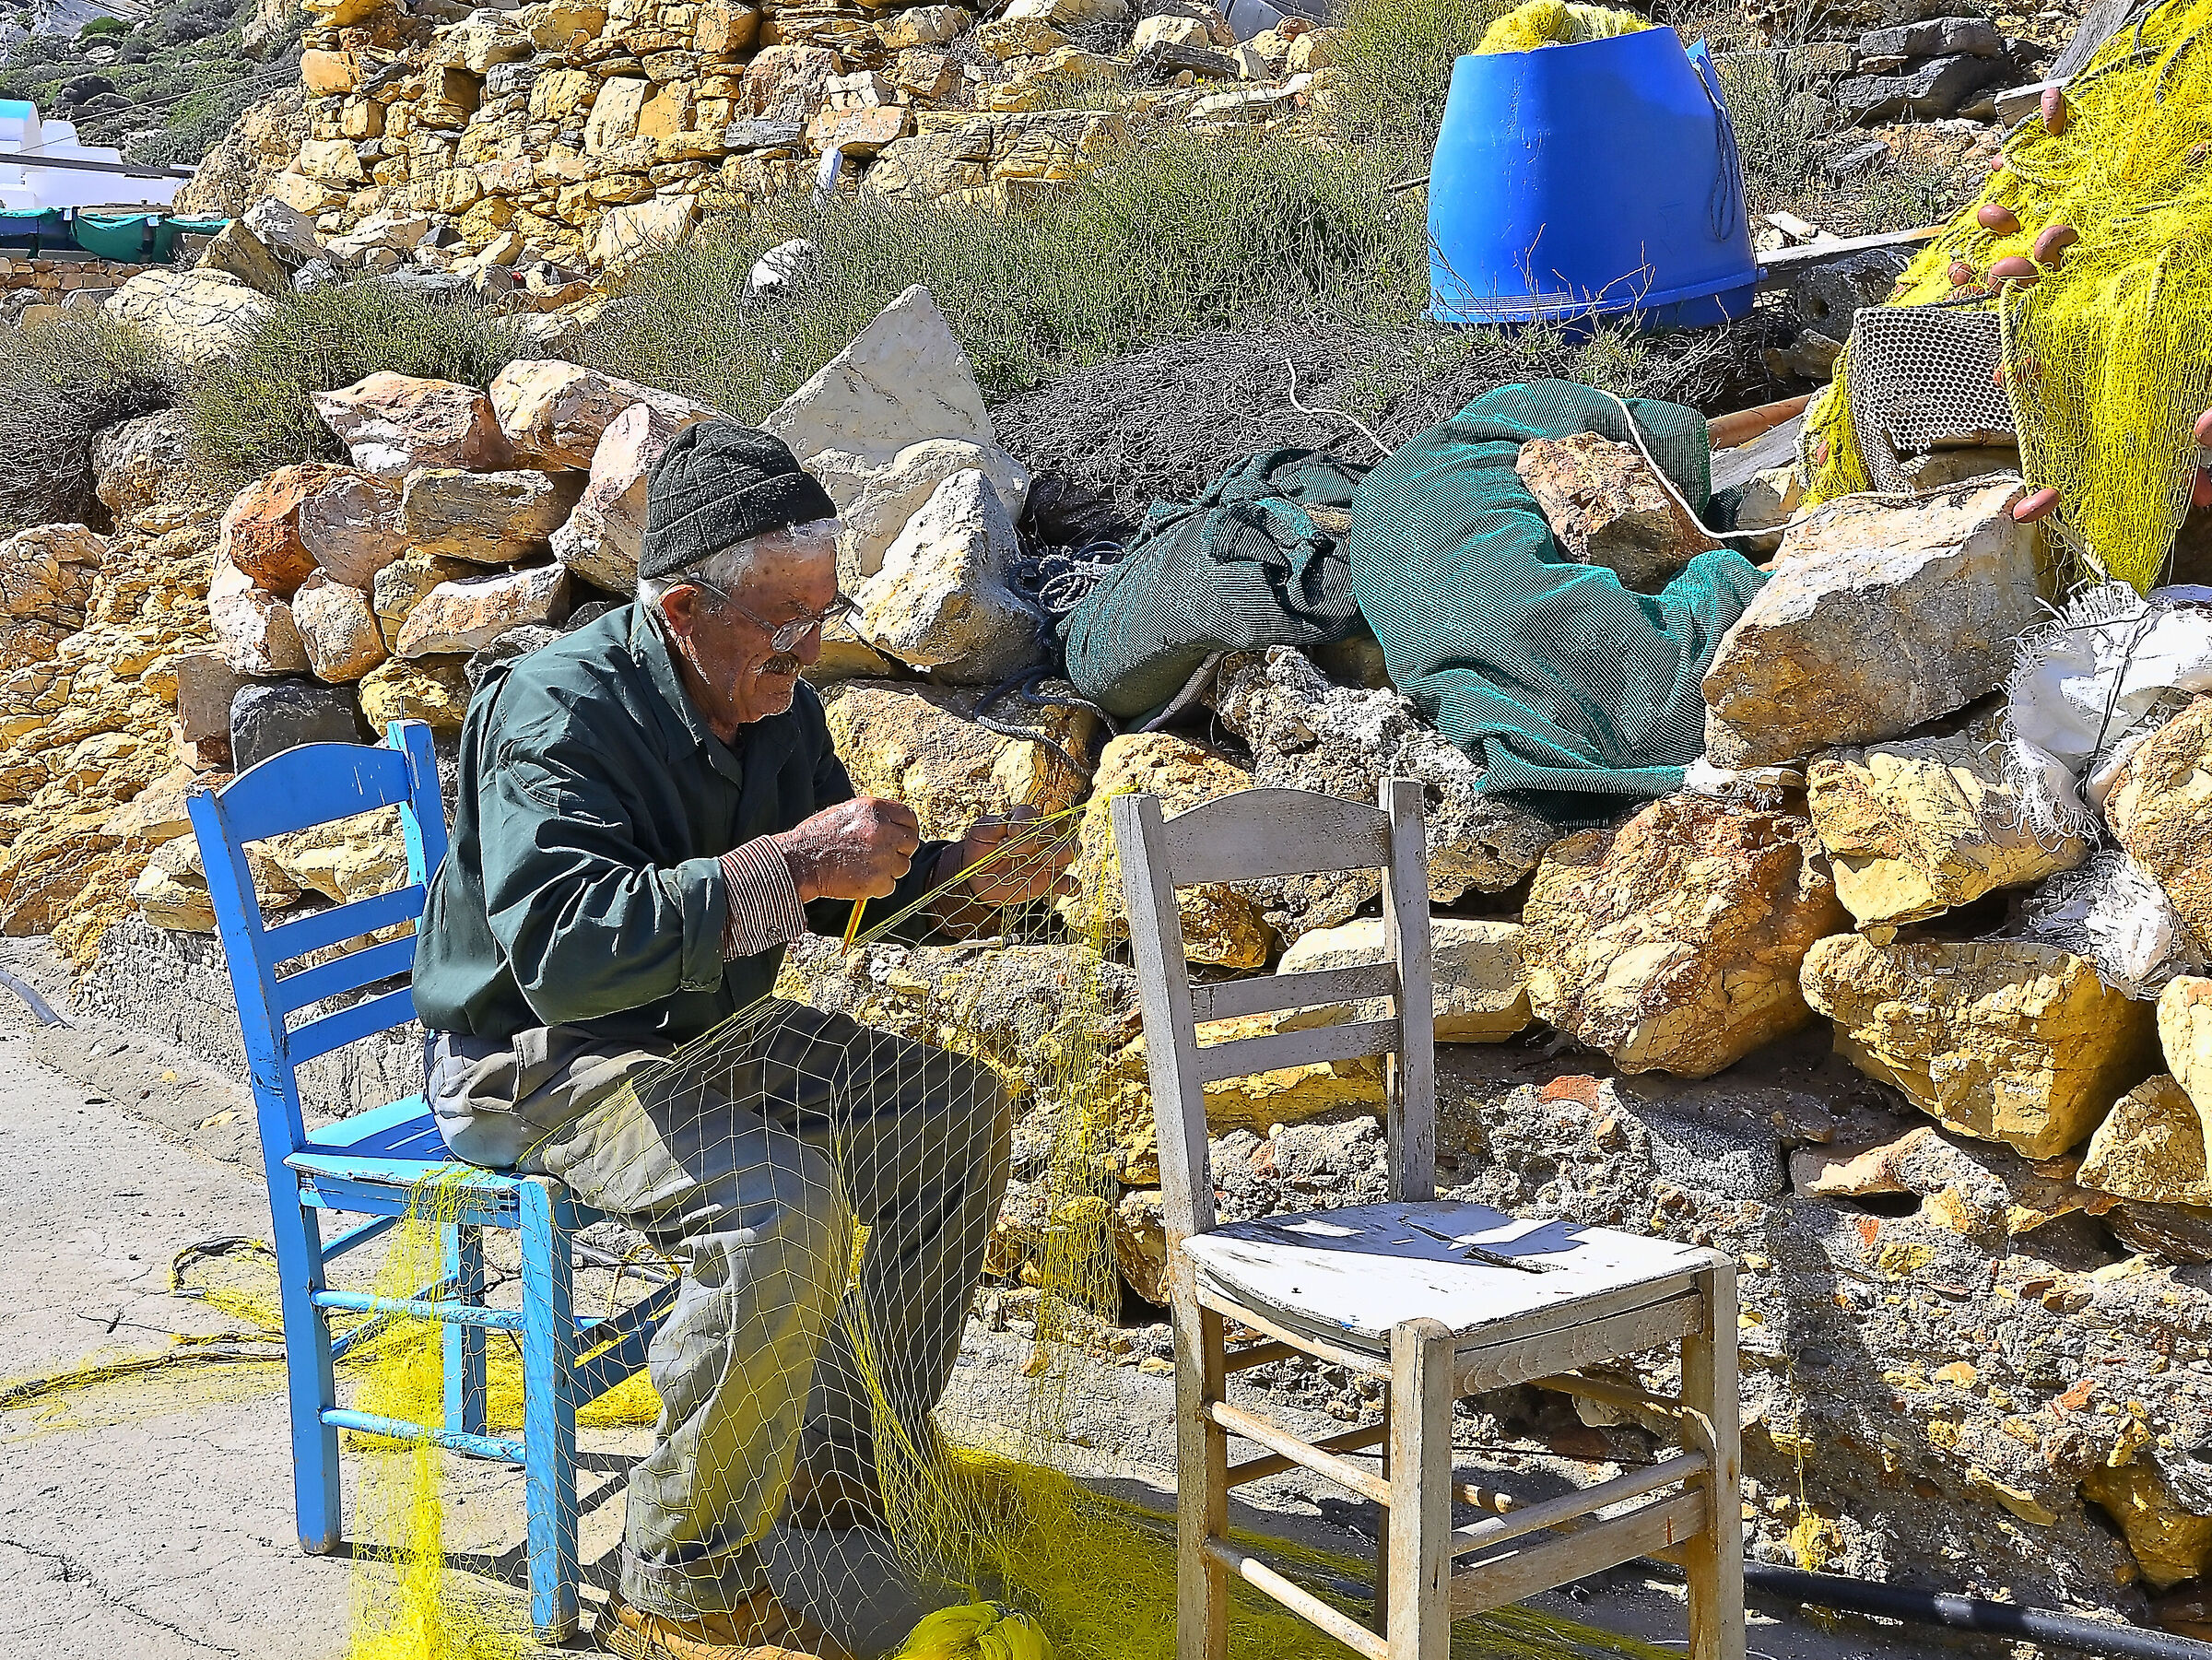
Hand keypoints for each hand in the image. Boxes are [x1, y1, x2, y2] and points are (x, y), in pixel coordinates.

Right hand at [771, 797, 919, 902]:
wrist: (799, 861)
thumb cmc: (817, 837)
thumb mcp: (847, 813)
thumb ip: (874, 817)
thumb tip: (895, 824)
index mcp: (874, 809)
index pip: (909, 816)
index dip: (907, 828)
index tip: (902, 836)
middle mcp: (882, 830)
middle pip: (911, 842)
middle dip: (900, 850)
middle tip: (883, 856)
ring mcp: (881, 856)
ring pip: (903, 866)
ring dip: (889, 869)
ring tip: (866, 867)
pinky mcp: (876, 880)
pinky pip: (890, 885)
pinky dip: (878, 886)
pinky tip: (861, 879)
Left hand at [951, 808, 1077, 906]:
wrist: (976, 879)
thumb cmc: (980, 850)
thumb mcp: (980, 831)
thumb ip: (996, 825)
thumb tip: (1016, 829)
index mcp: (1022, 822)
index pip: (1030, 815)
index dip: (1024, 823)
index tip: (1011, 833)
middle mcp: (1040, 838)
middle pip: (1055, 831)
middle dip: (1044, 838)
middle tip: (1023, 851)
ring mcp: (1048, 859)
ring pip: (1071, 850)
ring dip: (1064, 853)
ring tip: (1045, 861)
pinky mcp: (1050, 882)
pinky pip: (1070, 883)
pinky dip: (1072, 885)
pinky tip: (1065, 887)